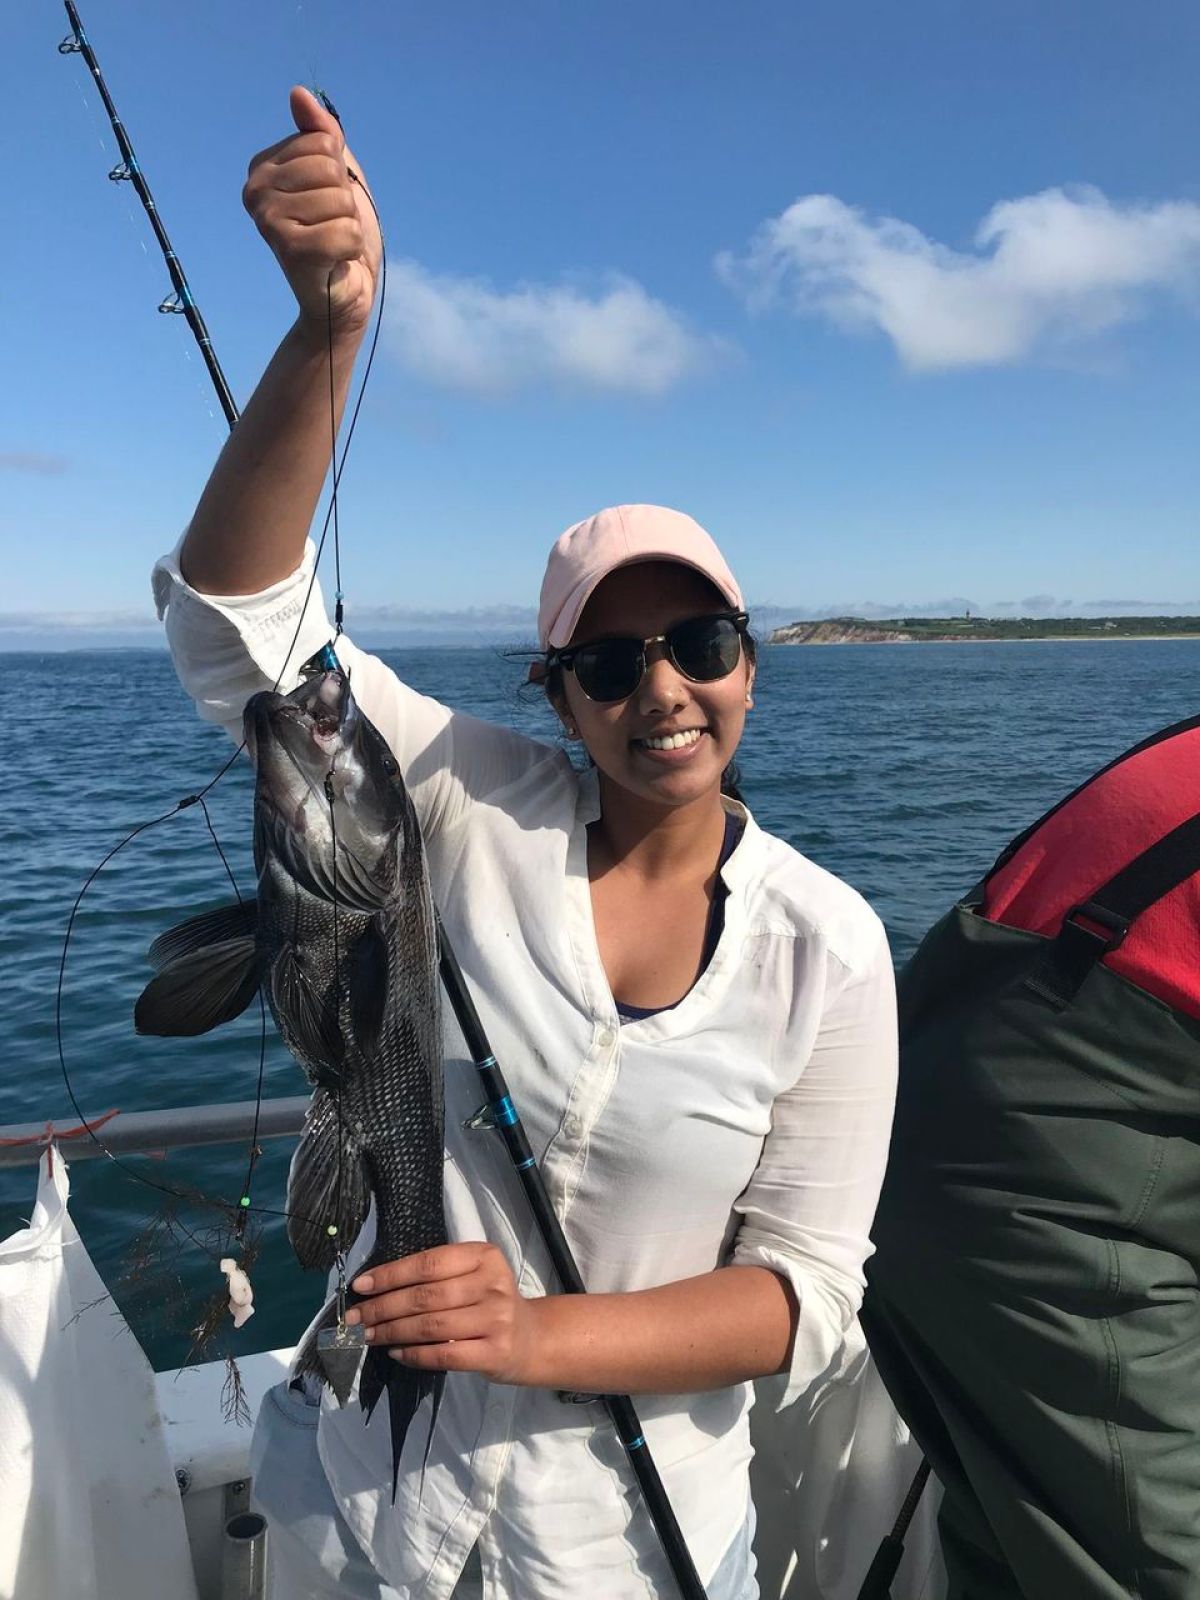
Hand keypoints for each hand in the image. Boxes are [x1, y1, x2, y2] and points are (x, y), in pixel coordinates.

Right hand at [243, 86, 381, 337]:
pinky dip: (351, 249)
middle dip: (345, 200)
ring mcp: (267, 221)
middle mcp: (255, 191)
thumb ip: (319, 133)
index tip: (327, 200)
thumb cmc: (340, 233)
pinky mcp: (288, 250)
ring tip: (333, 243)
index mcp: (263, 167)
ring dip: (349, 226)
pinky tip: (335, 261)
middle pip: (330, 167)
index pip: (322, 141)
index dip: (339, 172)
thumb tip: (298, 94)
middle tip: (331, 225)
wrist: (345, 292)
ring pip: (340, 200)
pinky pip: (345, 231)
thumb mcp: (337, 174)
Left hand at [345, 1243, 540, 1383]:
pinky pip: (444, 1355)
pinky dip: (414, 1355)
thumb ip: (437, 1276)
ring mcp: (496, 1319)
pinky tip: (396, 1352)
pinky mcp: (495, 1352)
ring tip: (369, 1335)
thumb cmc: (489, 1301)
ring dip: (392, 1332)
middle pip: (426, 1297)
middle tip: (355, 1317)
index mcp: (484, 1256)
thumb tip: (377, 1286)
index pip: (428, 1263)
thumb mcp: (472, 1275)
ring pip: (431, 1326)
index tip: (360, 1286)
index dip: (390, 1275)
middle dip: (383, 1307)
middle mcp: (493, 1284)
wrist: (529, 1337)